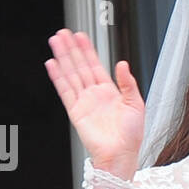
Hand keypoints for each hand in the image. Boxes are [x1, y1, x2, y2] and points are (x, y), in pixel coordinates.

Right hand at [45, 30, 144, 180]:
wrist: (121, 155)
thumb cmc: (131, 136)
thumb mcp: (136, 104)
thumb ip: (128, 83)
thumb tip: (122, 64)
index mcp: (110, 92)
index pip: (96, 65)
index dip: (88, 50)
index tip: (81, 36)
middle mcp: (95, 95)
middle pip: (80, 66)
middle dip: (72, 49)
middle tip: (63, 33)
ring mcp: (84, 102)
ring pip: (71, 74)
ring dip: (63, 58)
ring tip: (55, 42)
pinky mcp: (75, 111)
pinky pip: (65, 91)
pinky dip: (58, 77)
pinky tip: (52, 64)